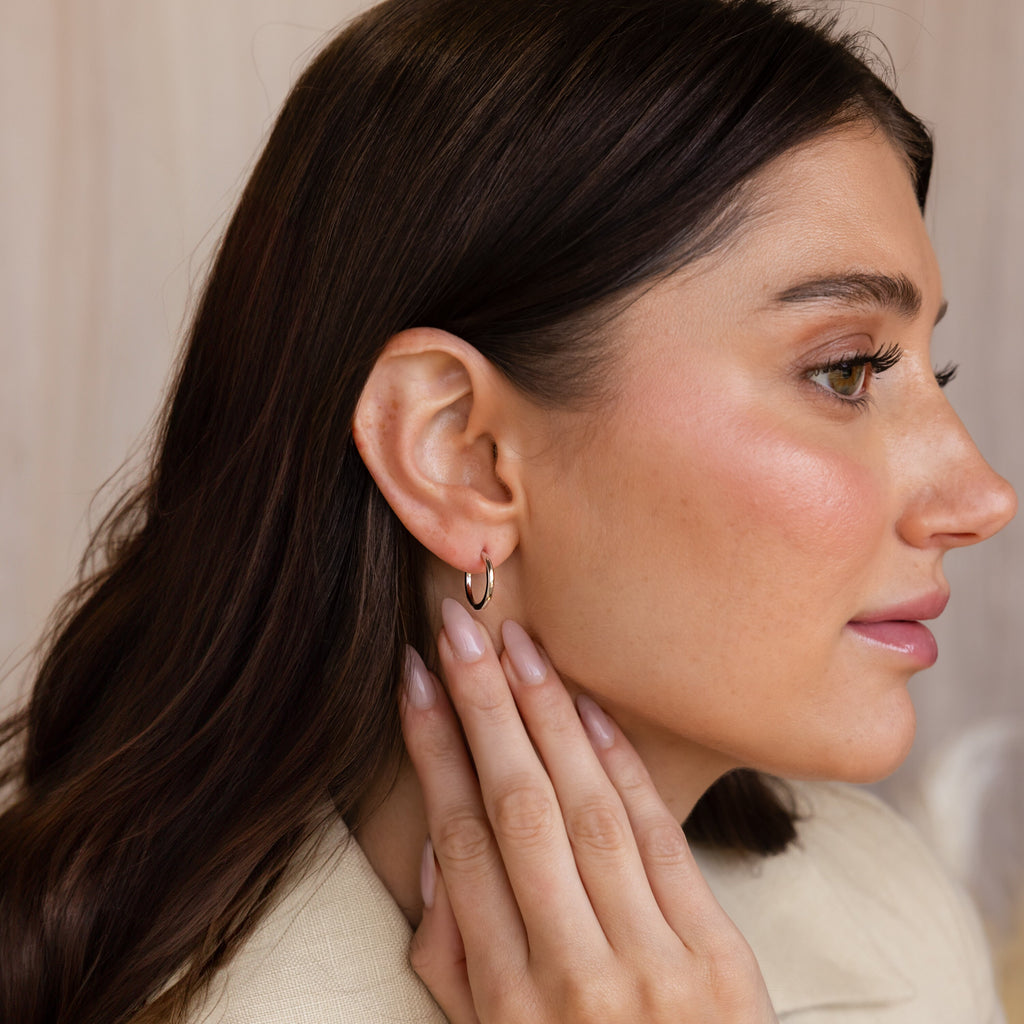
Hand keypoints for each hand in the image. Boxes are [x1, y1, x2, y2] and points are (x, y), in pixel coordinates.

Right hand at [400, 598, 777, 1023]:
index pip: (460, 843)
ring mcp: (652, 963)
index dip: (433, 751)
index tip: (412, 682)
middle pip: (517, 808)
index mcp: (506, 1003)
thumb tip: (440, 853)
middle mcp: (573, 975)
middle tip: (456, 631)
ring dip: (547, 716)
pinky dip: (621, 765)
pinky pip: (660, 838)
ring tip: (517, 645)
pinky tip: (587, 707)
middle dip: (481, 706)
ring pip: (587, 809)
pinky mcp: (717, 954)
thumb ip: (453, 966)